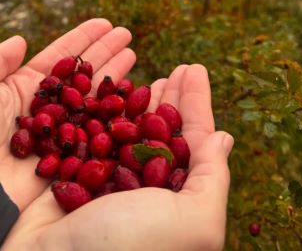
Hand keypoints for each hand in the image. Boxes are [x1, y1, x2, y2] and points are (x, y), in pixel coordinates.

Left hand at [0, 18, 135, 211]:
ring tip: (133, 52)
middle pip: (82, 75)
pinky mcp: (67, 159)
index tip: (104, 24)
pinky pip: (95, 133)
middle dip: (104, 53)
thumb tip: (21, 40)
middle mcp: (45, 109)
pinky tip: (131, 94)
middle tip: (126, 34)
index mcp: (22, 87)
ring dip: (113, 77)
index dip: (83, 39)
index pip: (60, 57)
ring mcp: (59, 134)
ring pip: (93, 100)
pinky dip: (114, 115)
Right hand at [1, 64, 233, 250]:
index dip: (197, 103)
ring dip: (142, 100)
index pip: (195, 140)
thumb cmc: (129, 247)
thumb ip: (212, 179)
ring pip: (132, 129)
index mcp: (176, 201)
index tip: (194, 68)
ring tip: (153, 75)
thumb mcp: (192, 220)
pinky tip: (113, 91)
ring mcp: (110, 178)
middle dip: (173, 98)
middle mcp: (145, 189)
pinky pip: (98, 130)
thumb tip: (224, 138)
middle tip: (179, 68)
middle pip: (165, 131)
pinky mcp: (77, 171)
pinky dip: (106, 108)